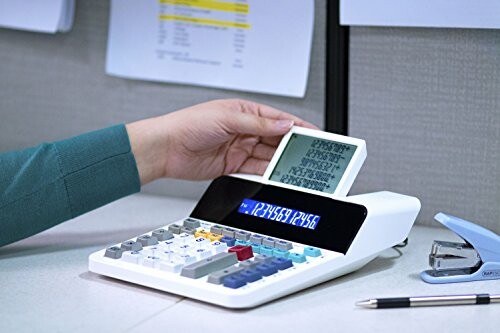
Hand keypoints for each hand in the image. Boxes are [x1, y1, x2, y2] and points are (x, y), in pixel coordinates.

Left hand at [126, 99, 317, 184]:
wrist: (166, 149)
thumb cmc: (188, 124)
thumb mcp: (227, 118)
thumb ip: (258, 124)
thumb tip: (284, 123)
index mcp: (245, 112)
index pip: (278, 119)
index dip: (298, 126)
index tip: (315, 134)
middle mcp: (244, 130)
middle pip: (277, 139)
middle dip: (294, 147)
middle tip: (311, 156)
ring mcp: (239, 148)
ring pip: (268, 156)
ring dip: (282, 163)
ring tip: (298, 169)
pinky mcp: (233, 166)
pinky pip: (256, 170)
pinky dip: (267, 174)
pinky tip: (277, 176)